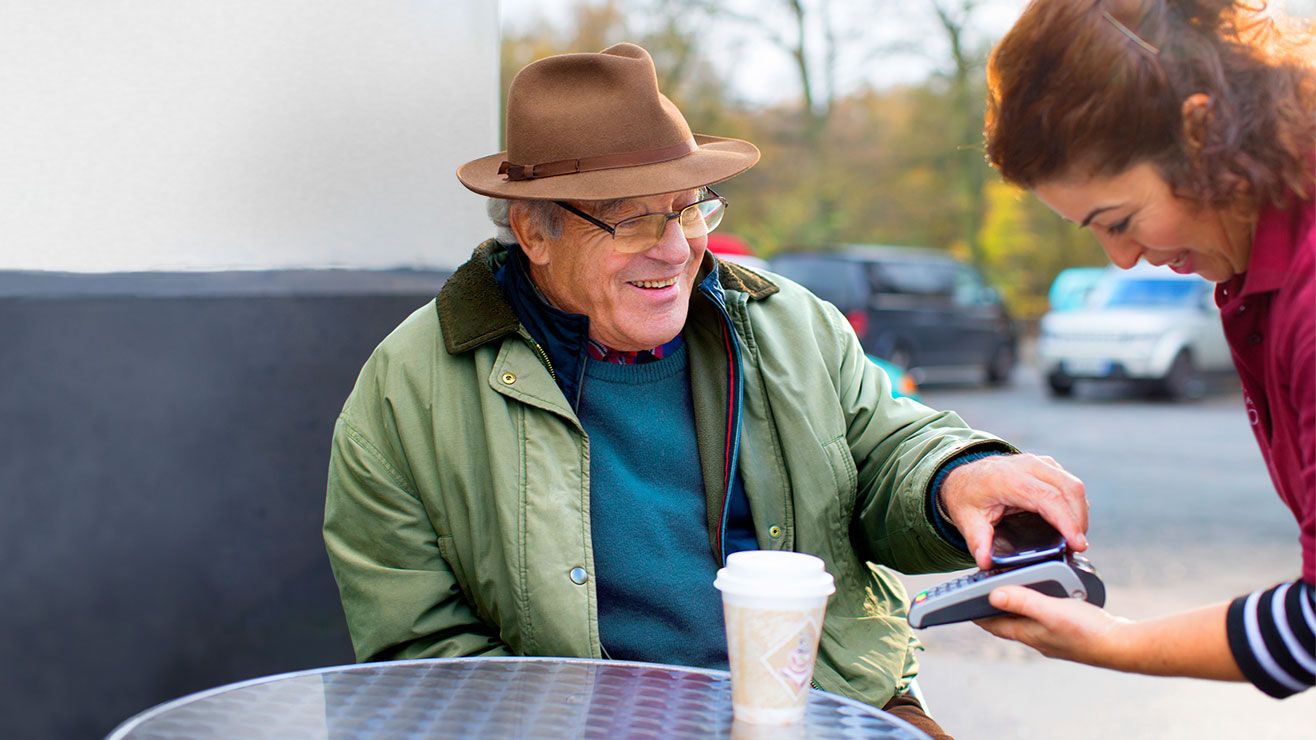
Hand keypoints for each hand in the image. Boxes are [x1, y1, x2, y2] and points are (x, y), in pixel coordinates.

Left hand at [940, 453, 1087, 568]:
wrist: (963, 476)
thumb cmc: (967, 496)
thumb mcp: (966, 520)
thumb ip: (978, 541)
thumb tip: (986, 562)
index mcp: (1007, 479)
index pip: (1047, 498)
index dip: (1067, 522)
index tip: (1077, 544)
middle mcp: (1026, 466)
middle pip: (1068, 489)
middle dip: (1079, 520)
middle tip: (1076, 547)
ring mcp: (1038, 463)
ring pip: (1073, 485)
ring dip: (1079, 513)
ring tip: (1073, 538)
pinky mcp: (1047, 466)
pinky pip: (1069, 484)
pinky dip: (1074, 505)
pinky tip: (1069, 524)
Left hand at [974, 585, 1130, 667]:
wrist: (1123, 646)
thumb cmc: (1088, 631)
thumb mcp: (1051, 611)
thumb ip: (1022, 601)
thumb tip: (992, 595)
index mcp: (1028, 634)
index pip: (992, 624)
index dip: (975, 612)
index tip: (960, 601)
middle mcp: (1037, 638)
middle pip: (1007, 622)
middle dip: (993, 607)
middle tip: (982, 590)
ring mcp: (1053, 637)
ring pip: (1026, 619)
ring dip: (1016, 605)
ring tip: (1009, 588)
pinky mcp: (1068, 631)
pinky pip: (1044, 617)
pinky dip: (1037, 605)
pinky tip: (1045, 595)